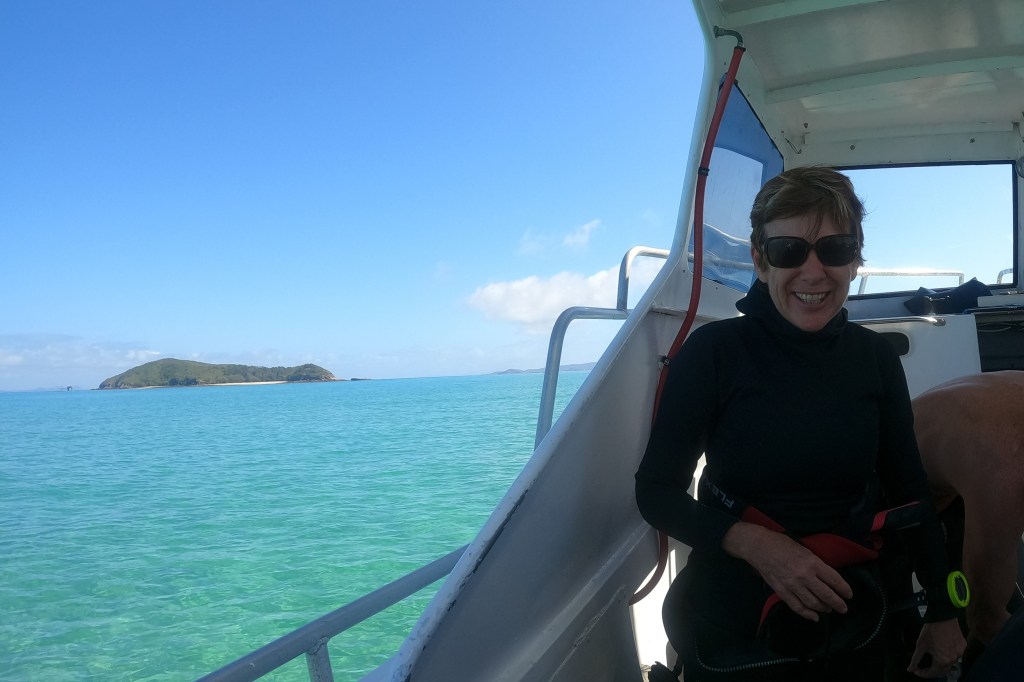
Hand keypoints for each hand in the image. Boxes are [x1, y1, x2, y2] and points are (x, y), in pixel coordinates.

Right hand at [721, 521, 851, 620]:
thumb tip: (826, 577)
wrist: (759, 547)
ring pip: (813, 603)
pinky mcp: (782, 591)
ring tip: (829, 609)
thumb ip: (815, 563)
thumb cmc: (781, 544)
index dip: (844, 589)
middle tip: (843, 608)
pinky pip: (797, 607)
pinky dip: (807, 614)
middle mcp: (804, 576)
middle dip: (838, 603)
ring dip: (824, 608)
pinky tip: (814, 617)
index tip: (849, 595)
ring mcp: (792, 585)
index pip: (834, 579)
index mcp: (812, 562)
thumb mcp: (804, 549)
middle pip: (826, 595)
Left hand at [908, 618, 964, 677]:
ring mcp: (959, 653)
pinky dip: (949, 655)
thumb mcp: (920, 645)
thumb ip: (916, 659)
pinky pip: (956, 655)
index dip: (923, 674)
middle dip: (932, 671)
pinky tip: (942, 649)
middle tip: (923, 666)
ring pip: (950, 663)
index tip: (917, 670)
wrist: (943, 616)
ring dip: (941, 663)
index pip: (932, 674)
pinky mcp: (963, 646)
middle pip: (942, 671)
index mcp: (942, 660)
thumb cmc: (932, 629)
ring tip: (932, 657)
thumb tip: (911, 668)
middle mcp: (953, 659)